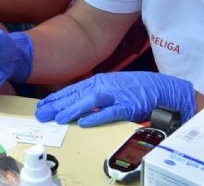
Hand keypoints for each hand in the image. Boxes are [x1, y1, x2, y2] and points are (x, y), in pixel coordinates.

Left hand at [35, 71, 195, 126]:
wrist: (160, 88)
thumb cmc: (134, 88)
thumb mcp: (110, 87)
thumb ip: (94, 93)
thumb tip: (75, 103)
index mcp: (98, 81)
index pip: (73, 89)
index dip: (57, 97)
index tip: (43, 105)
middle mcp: (104, 85)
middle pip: (77, 95)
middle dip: (58, 104)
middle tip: (43, 113)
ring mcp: (115, 94)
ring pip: (90, 102)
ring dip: (73, 109)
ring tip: (59, 117)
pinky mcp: (127, 105)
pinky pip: (110, 112)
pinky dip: (97, 117)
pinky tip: (85, 122)